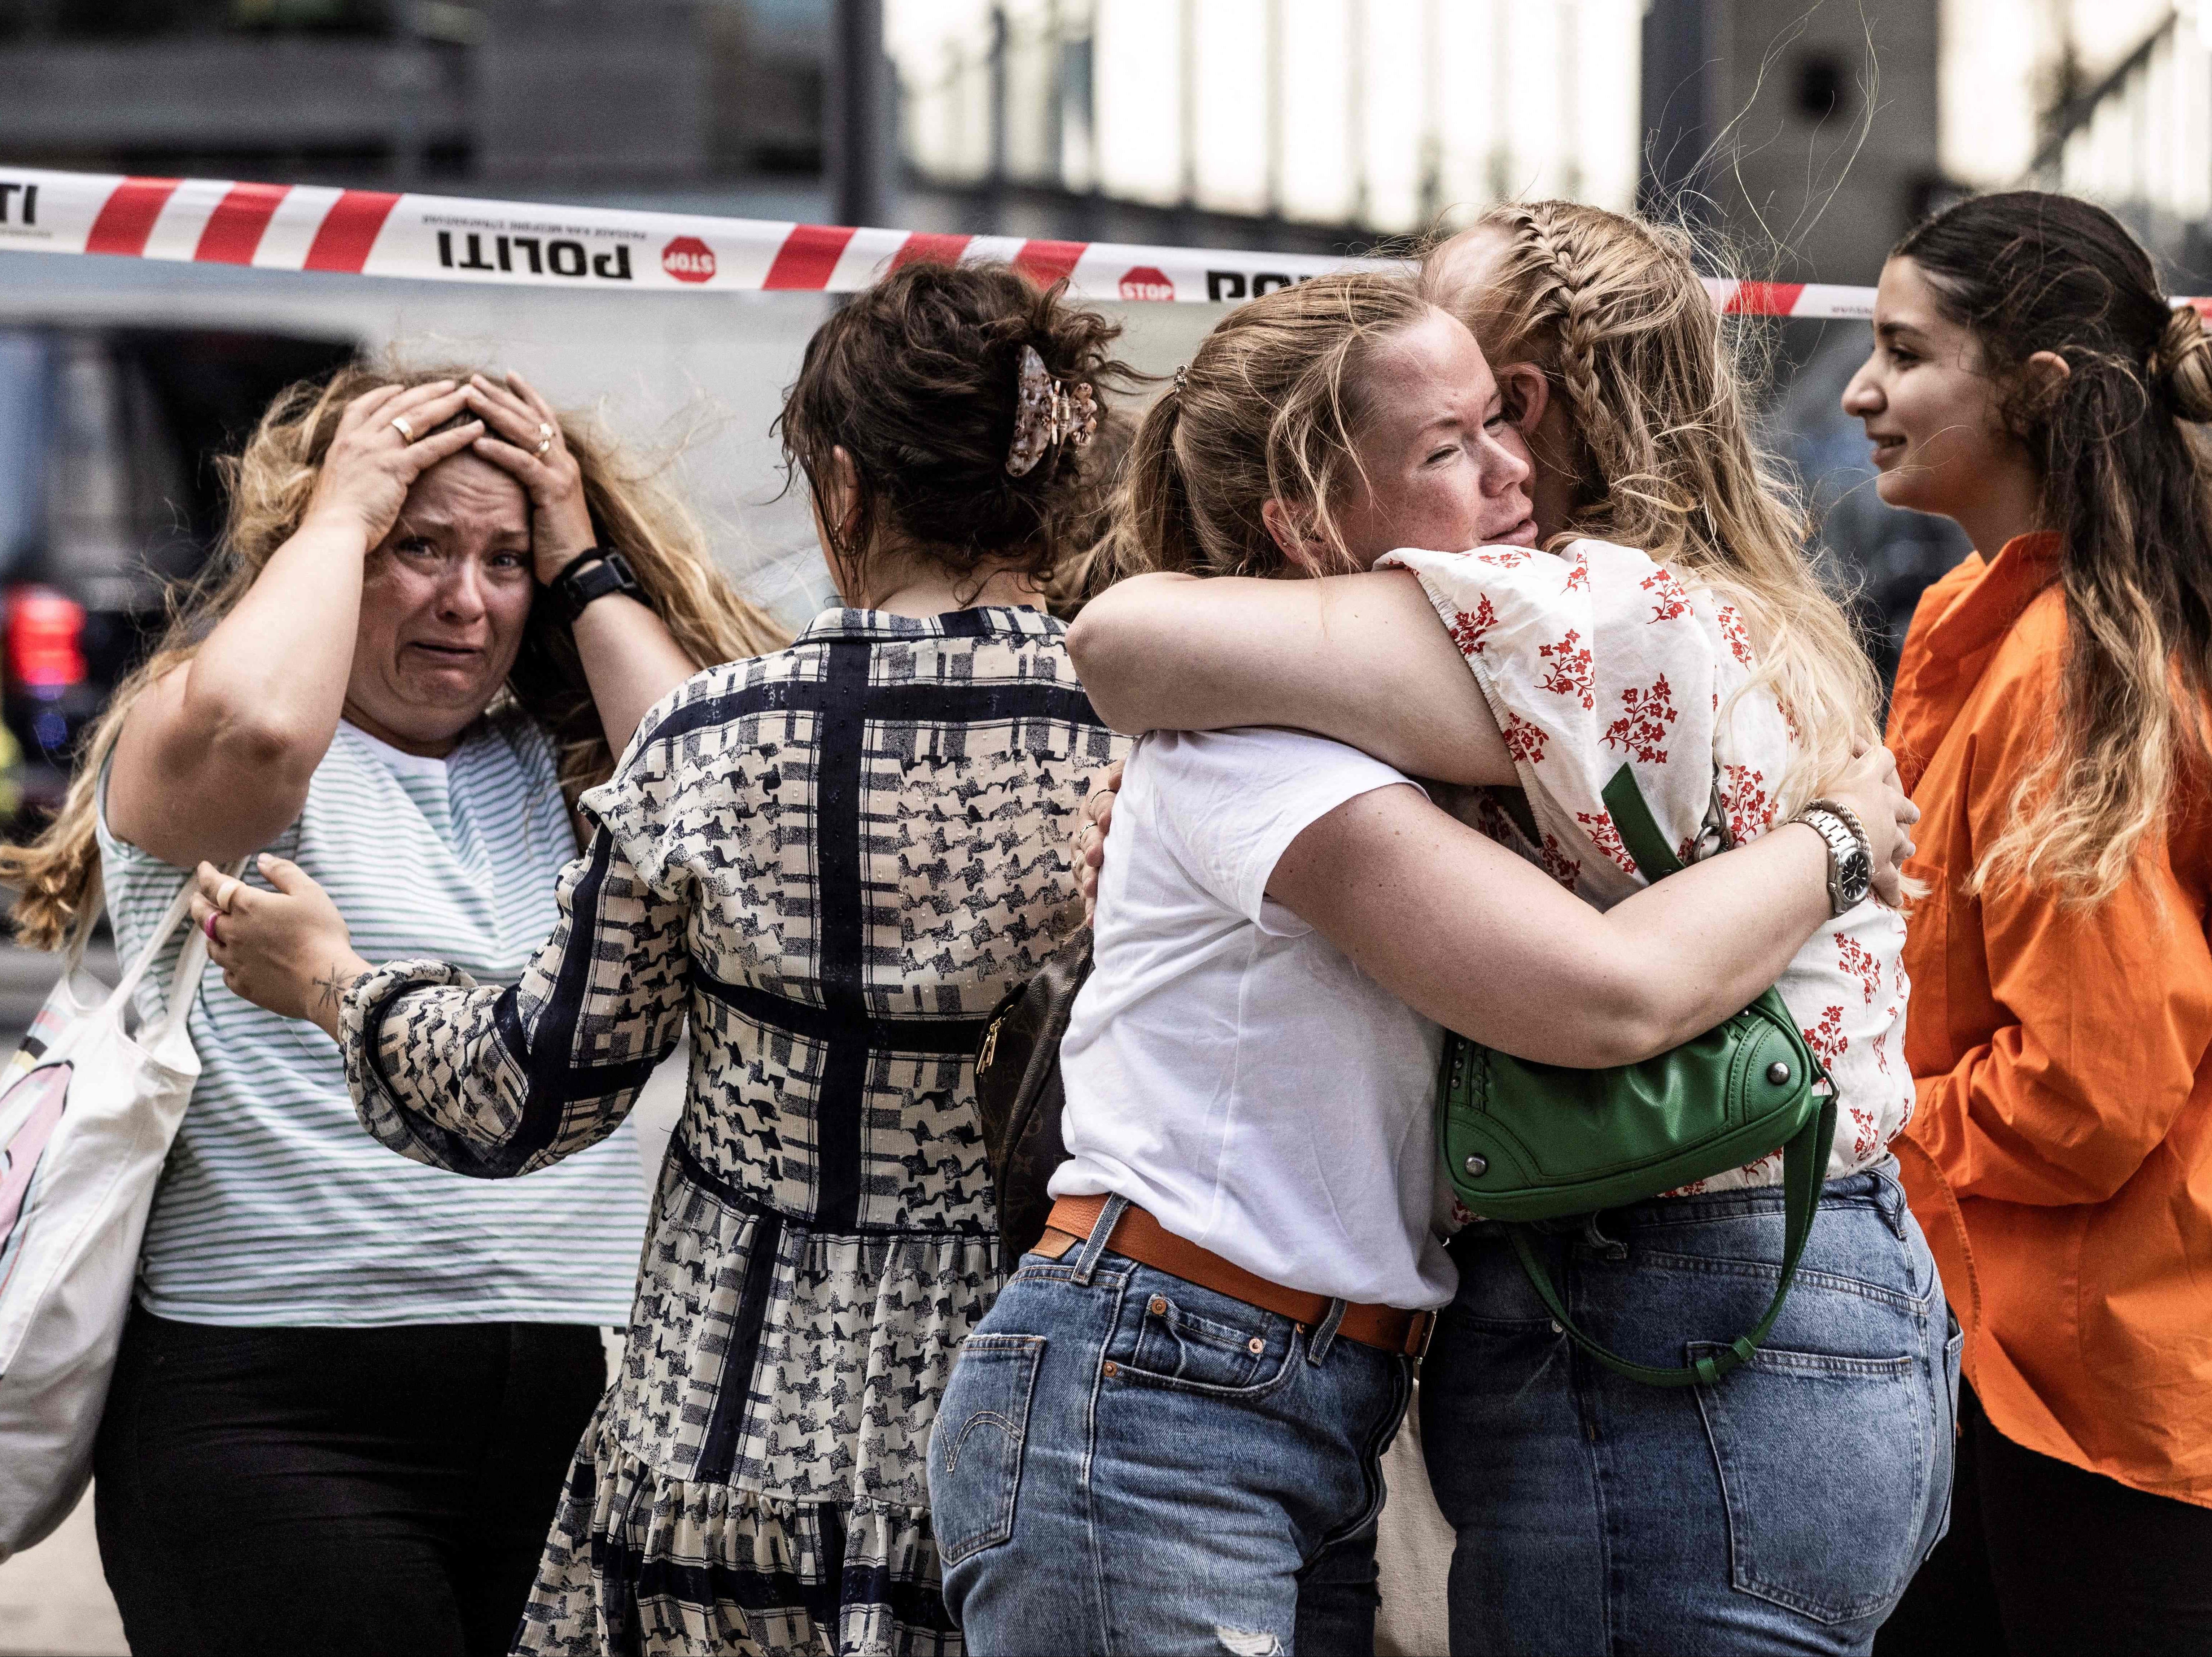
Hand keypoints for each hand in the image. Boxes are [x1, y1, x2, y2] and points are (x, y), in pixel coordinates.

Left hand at [191, 855, 370, 1040]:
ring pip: (212, 945)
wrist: (325, 981)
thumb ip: (283, 872)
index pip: (214, 886)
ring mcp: (235, 961)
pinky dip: (226, 963)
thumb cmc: (321, 933)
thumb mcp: (309, 893)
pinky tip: (233, 962)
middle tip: (196, 897)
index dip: (206, 875)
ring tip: (212, 929)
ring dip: (209, 933)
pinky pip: (226, 972)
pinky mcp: (243, 985)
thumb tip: (262, 860)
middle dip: (198, 903)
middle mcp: (233, 933)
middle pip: (204, 915)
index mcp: (247, 906)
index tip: (203, 868)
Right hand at [299, 381, 482, 549]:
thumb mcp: (337, 485)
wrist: (331, 531)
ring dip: (446, 404)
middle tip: (450, 384)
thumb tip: (361, 477)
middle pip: (397, 405)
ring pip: (418, 418)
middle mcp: (359, 439)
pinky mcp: (396, 467)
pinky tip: (477, 430)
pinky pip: (433, 446)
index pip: (362, 406)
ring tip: (470, 396)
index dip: (383, 394)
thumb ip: (351, 472)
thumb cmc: (333, 519)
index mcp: (342, 442)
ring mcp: (377, 450)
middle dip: (426, 392)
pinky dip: (457, 436)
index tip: (400, 387)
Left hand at [461, 372, 597, 582]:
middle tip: (475, 379)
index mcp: (562, 463)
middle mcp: (564, 462)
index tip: (506, 376)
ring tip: (471, 397)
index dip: (526, 396)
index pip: (544, 419)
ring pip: (526, 434)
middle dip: (502, 397)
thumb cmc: (558, 544)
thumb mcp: (544, 505)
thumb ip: (532, 483)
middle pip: (531, 419)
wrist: (581, 570)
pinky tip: (478, 440)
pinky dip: (500, 450)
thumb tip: (513, 473)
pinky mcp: (553, 492)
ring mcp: (561, 475)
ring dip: (496, 413)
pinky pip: (523, 464)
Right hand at [1074, 759, 1121, 923]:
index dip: (1104, 809)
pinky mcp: (1089, 872)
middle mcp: (1088, 823)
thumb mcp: (1134, 775)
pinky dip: (1091, 905)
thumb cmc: (1139, 790)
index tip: (1109, 819)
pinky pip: (1087, 888)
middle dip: (1092, 846)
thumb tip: (1116, 780)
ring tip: (1093, 889)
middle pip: (1088, 835)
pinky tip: (1095, 919)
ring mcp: (1086, 850)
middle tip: (1097, 857)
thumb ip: (1126, 774)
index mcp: (1100, 796)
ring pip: (1084, 864)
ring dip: (1089, 877)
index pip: (1100, 801)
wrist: (1137, 810)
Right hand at [1812, 742, 1919, 907]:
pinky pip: (1889, 881)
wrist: (1831, 839)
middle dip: (1906, 809)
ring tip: (1907, 850)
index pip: (1884, 760)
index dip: (1880, 758)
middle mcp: (1887, 809)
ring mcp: (1888, 838)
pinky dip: (1892, 891)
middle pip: (1904, 805)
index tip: (1878, 757)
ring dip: (1904, 846)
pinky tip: (1896, 902)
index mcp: (1871, 783)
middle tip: (1911, 813)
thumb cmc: (1820, 804)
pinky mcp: (1882, 865)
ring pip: (1903, 842)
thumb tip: (1827, 741)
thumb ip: (1829, 760)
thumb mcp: (1823, 773)